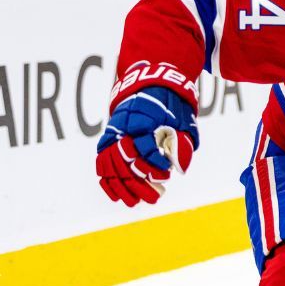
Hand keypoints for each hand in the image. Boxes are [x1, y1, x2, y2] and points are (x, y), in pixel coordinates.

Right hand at [95, 86, 198, 205]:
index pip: (144, 147)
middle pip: (126, 160)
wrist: (151, 83)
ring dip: (123, 187)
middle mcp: (123, 126)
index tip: (166, 173)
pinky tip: (117, 196)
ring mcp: (113, 133)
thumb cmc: (170, 103)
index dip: (155, 164)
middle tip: (156, 196)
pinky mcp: (108, 139)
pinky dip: (107, 181)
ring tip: (135, 203)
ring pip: (111, 165)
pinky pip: (102, 163)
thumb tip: (179, 166)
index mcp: (142, 118)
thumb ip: (182, 140)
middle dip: (140, 183)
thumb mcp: (182, 118)